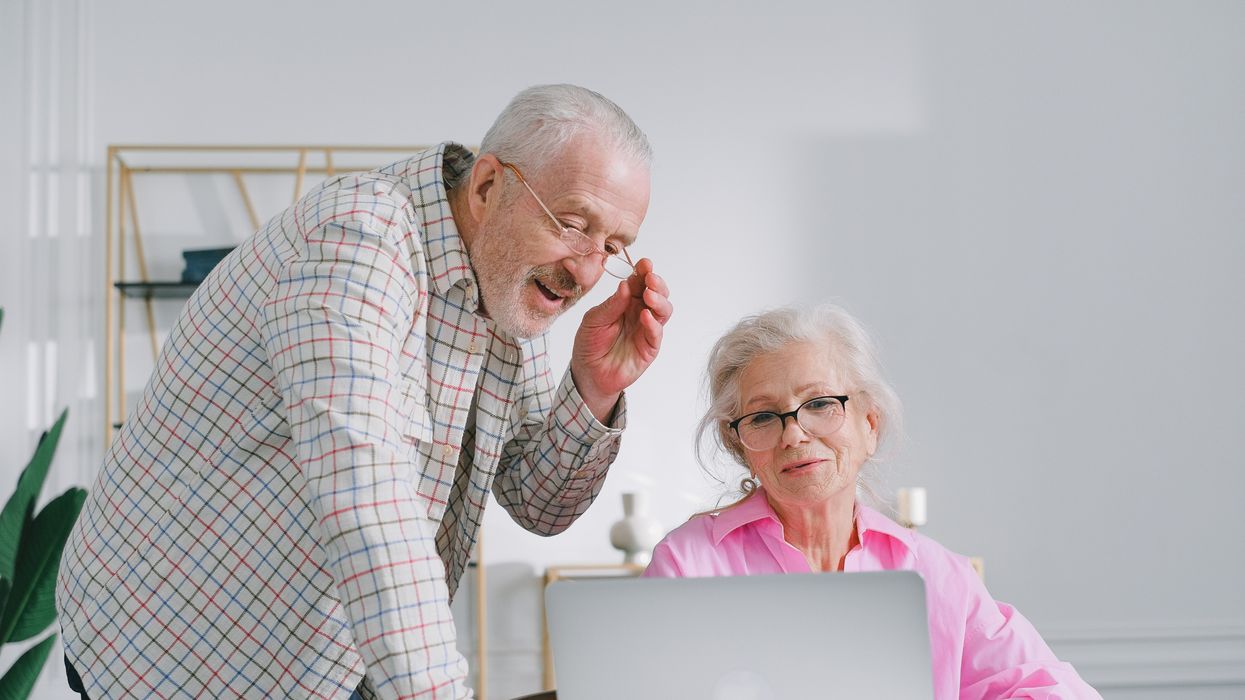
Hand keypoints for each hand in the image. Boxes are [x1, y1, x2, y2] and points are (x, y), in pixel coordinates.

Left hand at [571, 258, 672, 421]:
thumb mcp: (593, 320)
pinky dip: (653, 323)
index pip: (640, 282)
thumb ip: (611, 305)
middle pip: (657, 293)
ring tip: (649, 295)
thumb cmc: (590, 343)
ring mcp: (646, 329)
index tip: (645, 263)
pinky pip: (656, 333)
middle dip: (657, 283)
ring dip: (659, 300)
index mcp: (626, 301)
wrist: (588, 373)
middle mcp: (640, 312)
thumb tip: (625, 285)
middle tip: (650, 277)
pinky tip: (645, 316)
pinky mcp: (649, 347)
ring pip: (663, 310)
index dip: (644, 271)